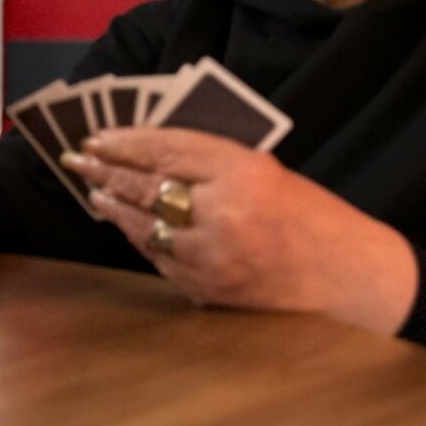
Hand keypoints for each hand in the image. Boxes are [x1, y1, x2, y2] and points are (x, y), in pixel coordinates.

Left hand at [63, 127, 419, 335]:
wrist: (348, 278)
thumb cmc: (312, 217)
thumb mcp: (267, 173)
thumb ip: (213, 164)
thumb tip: (152, 154)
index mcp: (244, 172)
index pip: (168, 148)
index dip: (127, 142)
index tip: (99, 137)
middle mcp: (223, 213)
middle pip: (147, 186)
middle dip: (107, 171)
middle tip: (78, 159)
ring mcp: (211, 256)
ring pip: (144, 226)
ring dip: (115, 207)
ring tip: (96, 189)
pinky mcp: (206, 288)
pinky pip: (160, 259)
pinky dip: (142, 238)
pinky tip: (128, 225)